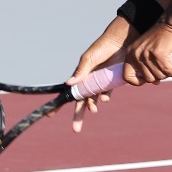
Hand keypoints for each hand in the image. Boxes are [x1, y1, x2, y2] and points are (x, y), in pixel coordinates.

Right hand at [66, 15, 130, 132]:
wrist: (121, 42)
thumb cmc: (102, 47)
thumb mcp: (89, 59)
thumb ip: (81, 72)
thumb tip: (68, 84)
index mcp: (80, 76)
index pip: (69, 92)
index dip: (60, 104)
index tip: (51, 115)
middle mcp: (89, 80)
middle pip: (82, 101)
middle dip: (78, 115)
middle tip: (75, 129)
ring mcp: (100, 81)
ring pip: (94, 99)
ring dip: (92, 106)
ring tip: (93, 110)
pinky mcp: (112, 81)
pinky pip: (107, 93)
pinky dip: (105, 97)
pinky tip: (105, 98)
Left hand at [123, 21, 171, 84]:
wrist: (171, 23)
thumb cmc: (161, 38)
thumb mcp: (148, 50)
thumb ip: (148, 66)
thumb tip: (155, 83)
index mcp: (130, 53)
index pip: (127, 77)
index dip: (138, 82)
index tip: (148, 79)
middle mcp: (136, 54)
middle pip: (148, 78)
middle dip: (158, 77)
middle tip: (165, 71)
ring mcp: (147, 54)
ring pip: (159, 76)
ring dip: (167, 75)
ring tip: (171, 69)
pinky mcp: (159, 54)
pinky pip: (167, 71)